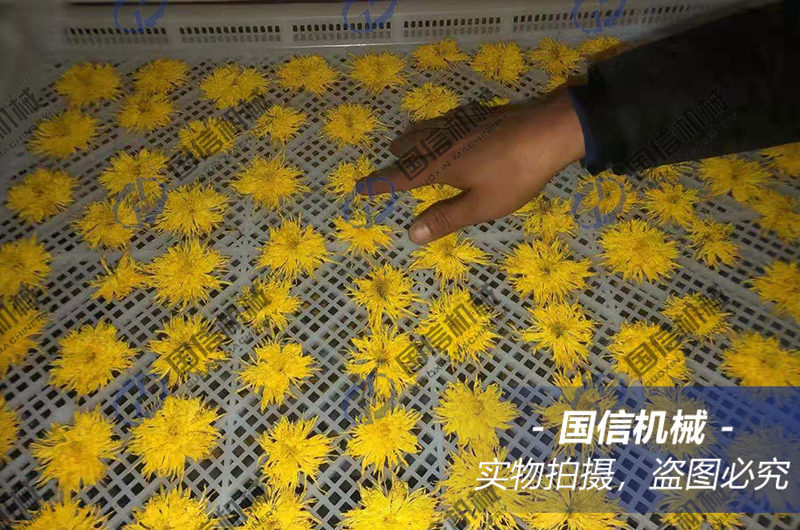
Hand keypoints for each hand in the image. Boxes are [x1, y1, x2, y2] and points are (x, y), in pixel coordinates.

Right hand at [356, 91, 585, 243]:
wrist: (549, 132)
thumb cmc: (515, 175)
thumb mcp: (482, 205)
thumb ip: (446, 218)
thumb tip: (411, 234)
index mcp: (440, 165)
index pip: (401, 177)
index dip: (380, 183)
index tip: (358, 187)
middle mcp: (444, 141)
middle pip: (411, 146)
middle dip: (397, 156)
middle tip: (388, 160)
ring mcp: (462, 124)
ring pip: (426, 128)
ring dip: (413, 137)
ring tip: (406, 140)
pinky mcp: (479, 115)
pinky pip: (446, 119)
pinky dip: (435, 125)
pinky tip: (446, 124)